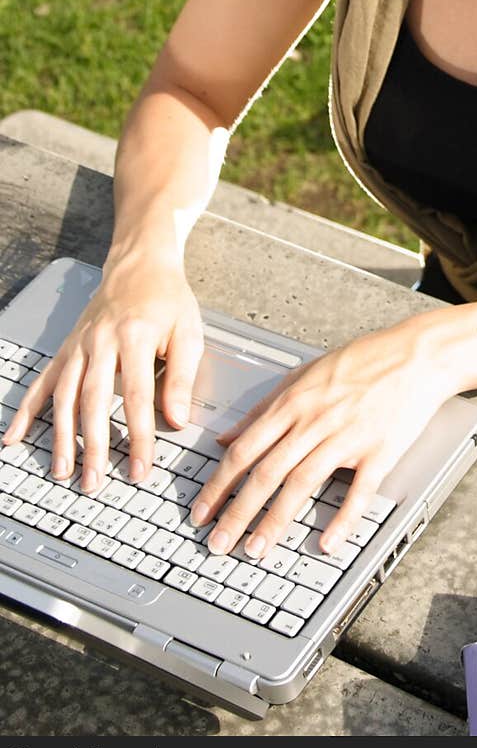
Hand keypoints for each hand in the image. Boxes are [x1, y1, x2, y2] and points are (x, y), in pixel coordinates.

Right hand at [1, 250, 203, 491]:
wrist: (139, 263)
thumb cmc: (168, 299)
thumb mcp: (189, 332)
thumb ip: (182, 378)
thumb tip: (178, 421)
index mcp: (135, 337)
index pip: (137, 396)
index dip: (138, 436)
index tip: (139, 468)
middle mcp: (100, 341)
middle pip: (93, 401)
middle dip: (93, 446)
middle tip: (95, 483)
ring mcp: (79, 345)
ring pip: (65, 396)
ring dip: (62, 436)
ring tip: (63, 471)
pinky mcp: (67, 347)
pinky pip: (43, 381)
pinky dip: (27, 410)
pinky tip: (15, 436)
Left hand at [192, 314, 454, 557]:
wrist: (415, 355)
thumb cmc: (360, 362)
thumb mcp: (302, 375)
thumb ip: (262, 408)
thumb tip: (226, 435)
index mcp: (292, 403)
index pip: (244, 450)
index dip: (219, 485)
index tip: (201, 512)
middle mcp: (314, 421)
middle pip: (267, 472)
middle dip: (237, 512)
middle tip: (218, 543)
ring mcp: (347, 437)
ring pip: (302, 484)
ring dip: (275, 521)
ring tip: (256, 550)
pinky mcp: (380, 451)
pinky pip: (358, 491)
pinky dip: (342, 520)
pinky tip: (327, 544)